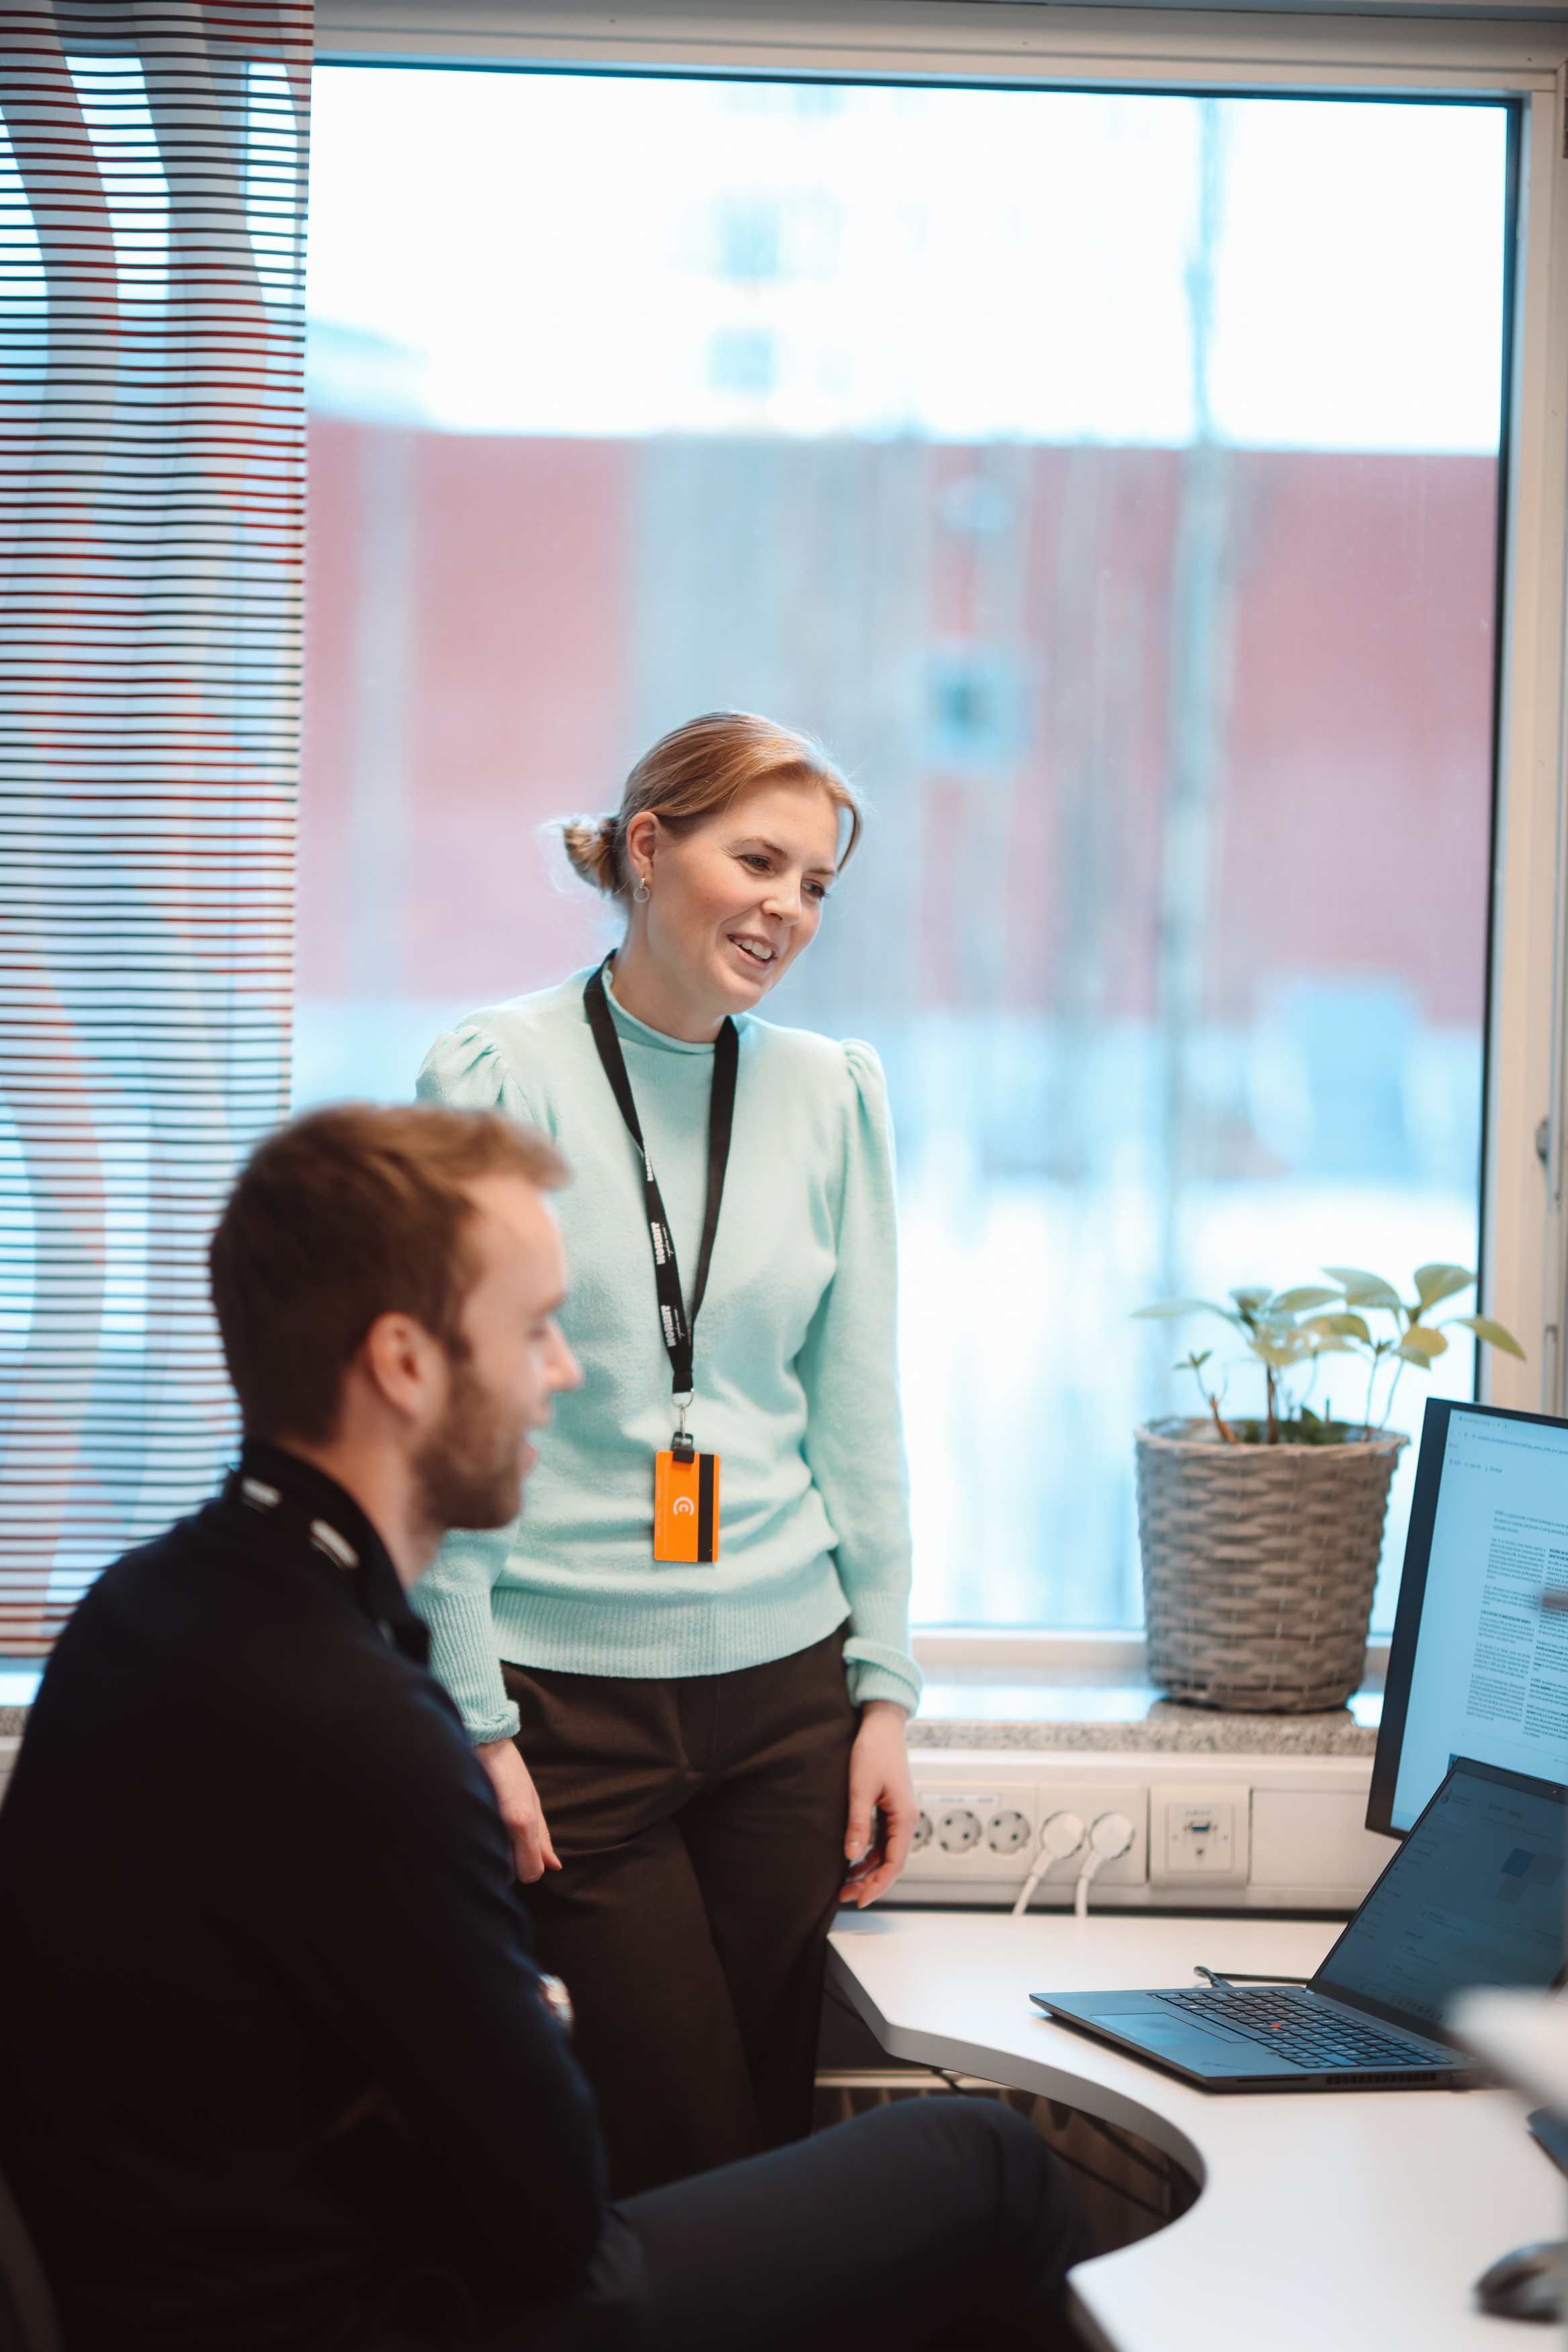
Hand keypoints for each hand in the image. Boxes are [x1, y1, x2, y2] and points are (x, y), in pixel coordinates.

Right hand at [475, 1737, 560, 1883]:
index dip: (529, 1865)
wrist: (478, 1744)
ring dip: (490, 1855)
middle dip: (508, 1862)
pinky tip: (473, 1828)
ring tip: (488, 1829)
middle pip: (508, 1875)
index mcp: (521, 1822)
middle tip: (503, 1834)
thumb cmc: (508, 1769)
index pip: (530, 1874)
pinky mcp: (456, 1825)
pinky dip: (472, 1846)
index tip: (522, 1850)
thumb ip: (542, 1837)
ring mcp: (478, 1827)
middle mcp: (501, 1828)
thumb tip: (554, 1866)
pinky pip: (468, 1853)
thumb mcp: (532, 1801)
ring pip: (489, 1866)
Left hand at [840, 1698, 915, 1907]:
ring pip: (886, 1853)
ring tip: (844, 1884)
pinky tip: (851, 1860)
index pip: (895, 1863)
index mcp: (905, 1817)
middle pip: (891, 1862)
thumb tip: (851, 1856)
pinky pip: (881, 1839)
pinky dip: (868, 1853)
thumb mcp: (860, 1789)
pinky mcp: (890, 1808)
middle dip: (870, 1882)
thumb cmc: (874, 1751)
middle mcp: (906, 1819)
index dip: (878, 1885)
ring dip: (867, 1870)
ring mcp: (899, 1814)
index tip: (860, 1900)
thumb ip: (857, 1824)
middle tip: (845, 1896)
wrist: (881, 1724)